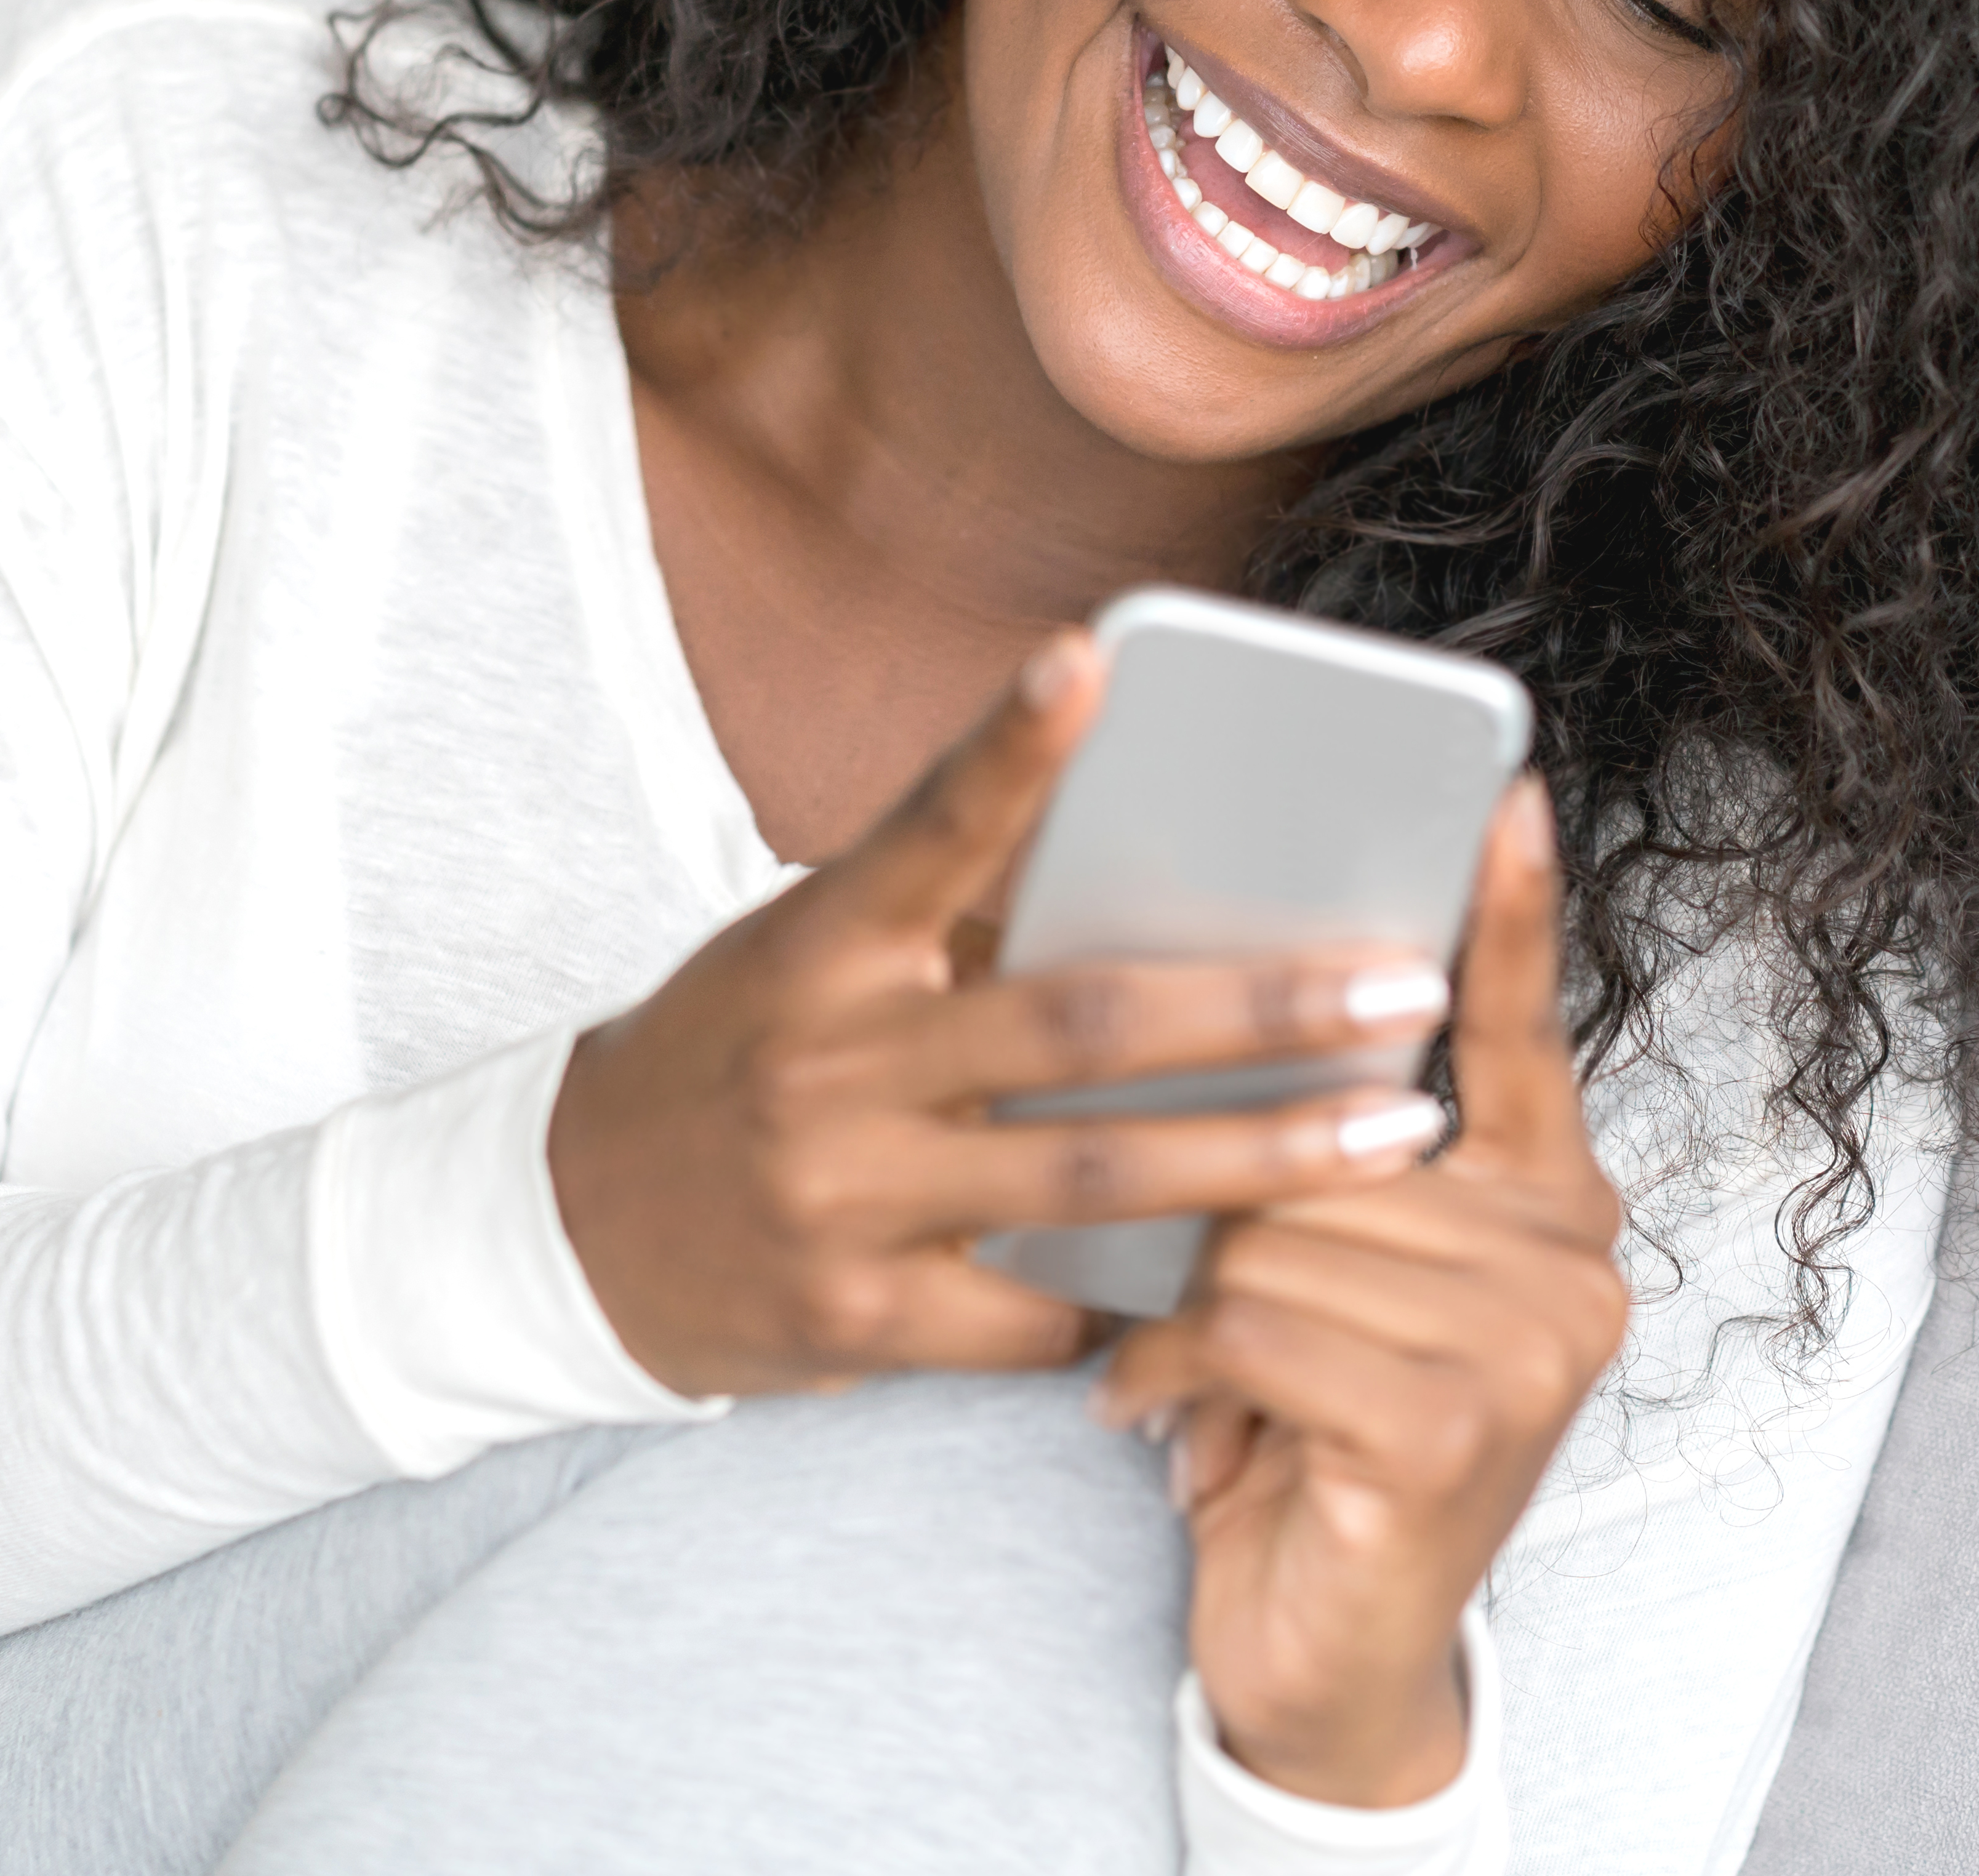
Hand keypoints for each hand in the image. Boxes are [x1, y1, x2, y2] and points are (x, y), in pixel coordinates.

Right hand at [549, 630, 1463, 1399]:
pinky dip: (1144, 1296)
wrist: (579, 1232)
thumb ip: (956, 922)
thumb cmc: (750, 1058)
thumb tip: (1157, 867)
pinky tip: (1252, 1282)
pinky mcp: (857, 1320)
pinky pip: (1038, 1312)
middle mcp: (829, 1064)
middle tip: (1400, 986)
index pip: (924, 827)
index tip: (1090, 659)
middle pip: (1073, 1024)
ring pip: (1092, 1177)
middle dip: (1257, 1010)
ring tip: (1394, 1134)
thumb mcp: (817, 959)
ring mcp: (843, 1197)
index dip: (1008, 746)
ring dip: (1261, 1158)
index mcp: (819, 946)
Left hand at [1089, 777, 1625, 1809]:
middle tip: (1174, 1299)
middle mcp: (1572, 1262)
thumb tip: (1243, 1014)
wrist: (1321, 1662)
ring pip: (1281, 1227)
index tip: (1507, 796)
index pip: (1521, 1035)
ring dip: (1183, 1301)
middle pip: (1337, 1139)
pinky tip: (1157, 1418)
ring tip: (1161, 1366)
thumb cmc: (1301, 1439)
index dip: (1511, 916)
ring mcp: (1531, 1344)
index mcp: (1549, 1204)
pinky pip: (1252, 1319)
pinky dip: (1173, 1366)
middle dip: (1221, 1216)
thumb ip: (1324, 1162)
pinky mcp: (1457, 1422)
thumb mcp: (1316, 1280)